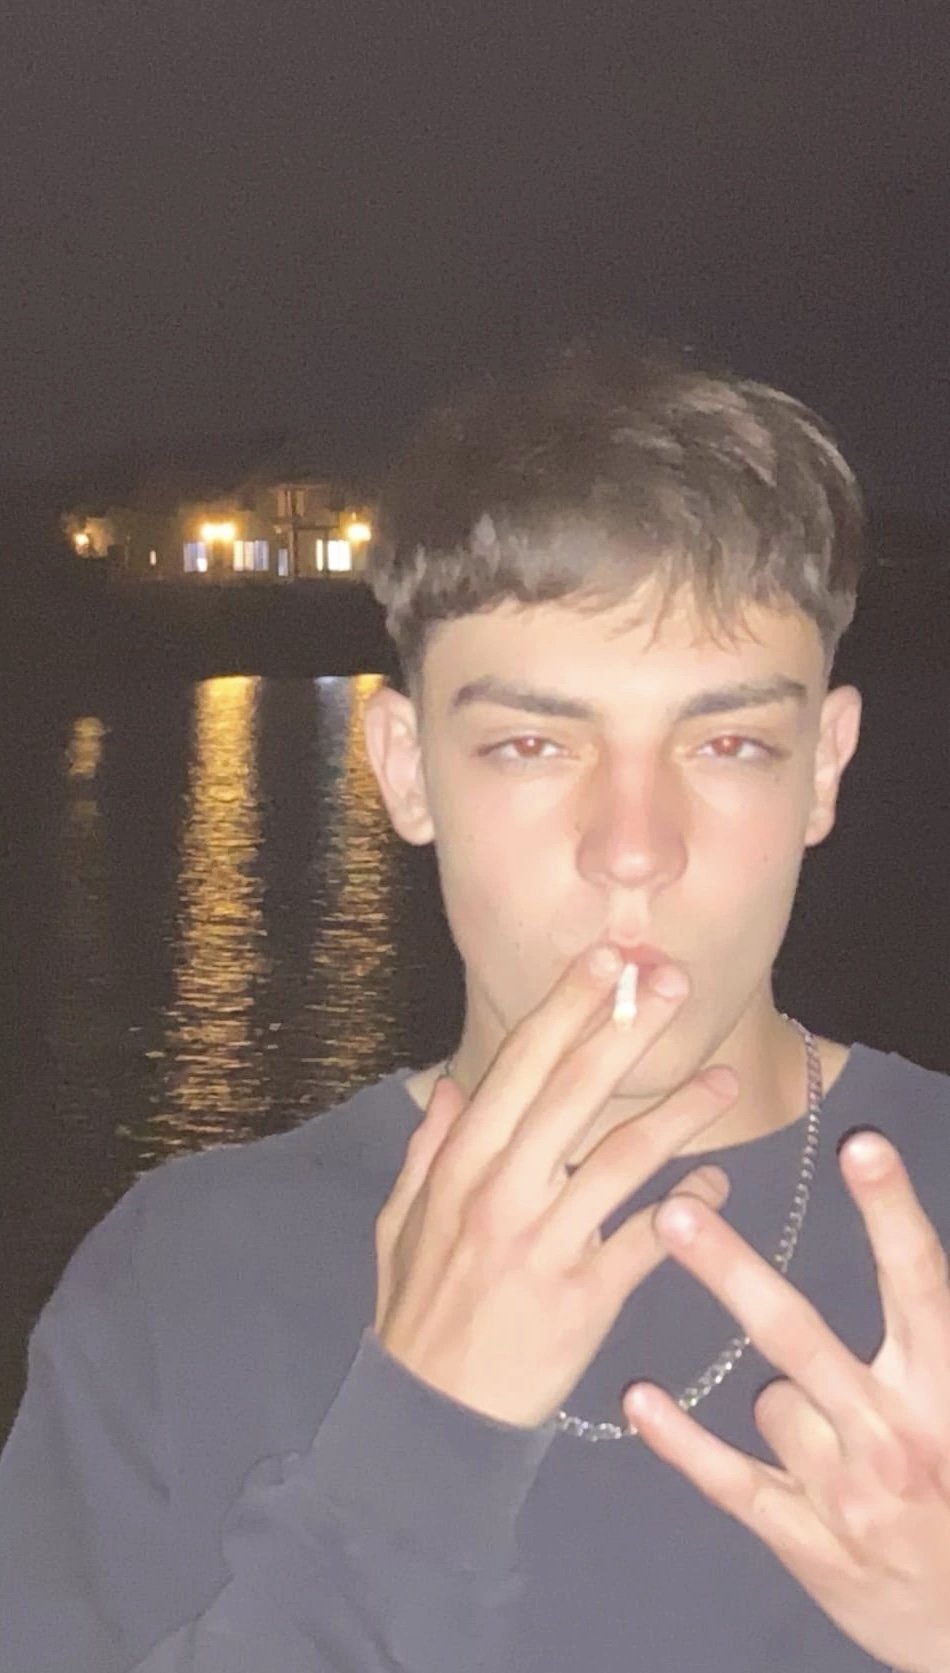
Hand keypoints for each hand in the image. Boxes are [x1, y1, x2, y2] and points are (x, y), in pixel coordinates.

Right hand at [374, 944, 737, 1428]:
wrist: (431, 1418)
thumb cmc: (418, 1312)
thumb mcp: (400, 1225)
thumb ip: (428, 1152)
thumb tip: (450, 1088)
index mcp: (461, 1166)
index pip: (520, 1066)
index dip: (567, 1007)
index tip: (605, 959)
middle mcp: (504, 1192)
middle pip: (576, 1090)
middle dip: (628, 1026)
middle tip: (673, 980)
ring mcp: (547, 1244)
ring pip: (627, 1157)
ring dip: (683, 1111)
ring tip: (725, 1078)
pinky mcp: (586, 1298)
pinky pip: (650, 1240)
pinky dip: (691, 1207)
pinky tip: (719, 1182)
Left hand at [626, 1132, 949, 1672]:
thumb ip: (930, 1328)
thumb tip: (905, 1235)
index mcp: (944, 1385)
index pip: (919, 1282)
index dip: (890, 1212)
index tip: (860, 1146)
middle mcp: (895, 1434)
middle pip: (801, 1336)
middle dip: (734, 1274)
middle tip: (677, 1213)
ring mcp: (845, 1491)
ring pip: (773, 1402)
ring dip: (783, 1401)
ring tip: (832, 1434)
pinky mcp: (804, 1538)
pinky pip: (729, 1478)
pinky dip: (681, 1441)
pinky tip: (638, 1400)